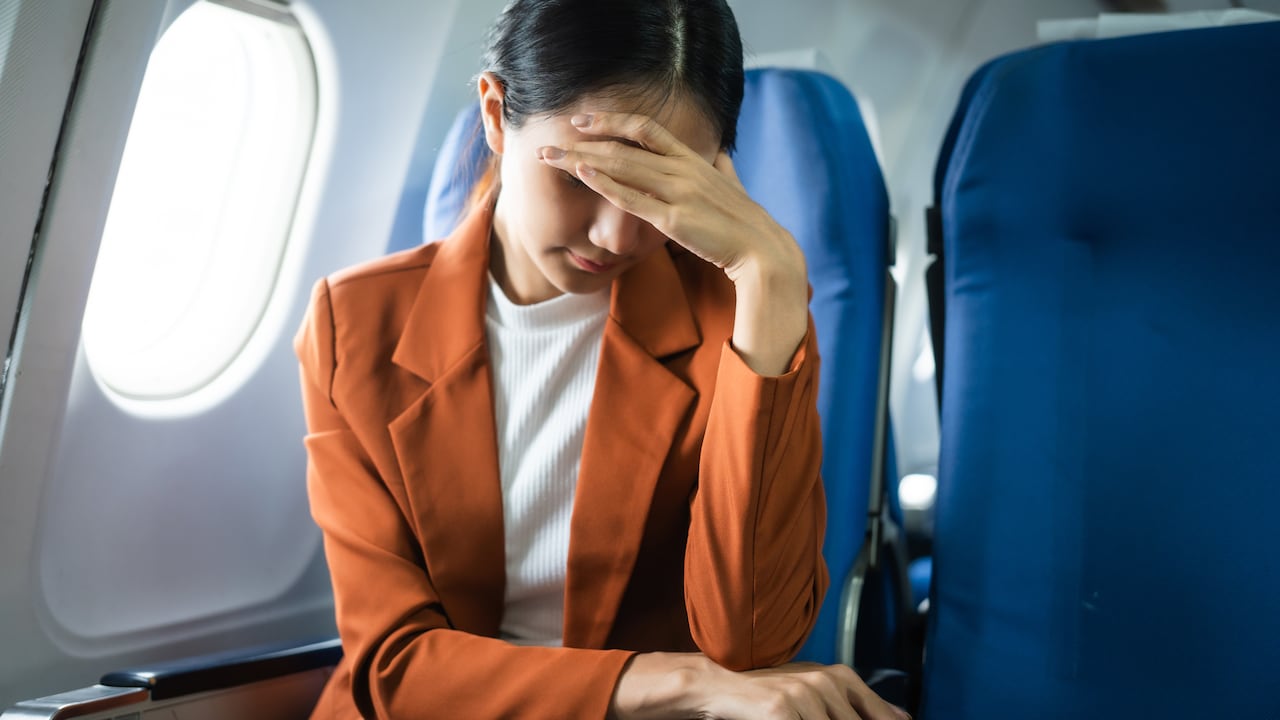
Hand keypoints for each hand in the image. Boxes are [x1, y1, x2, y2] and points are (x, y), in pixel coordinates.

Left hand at [538, 112, 808, 375]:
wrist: (762, 250)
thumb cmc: (745, 223)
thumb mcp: (732, 186)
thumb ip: (722, 168)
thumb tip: (721, 154)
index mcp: (694, 159)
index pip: (647, 128)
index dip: (612, 120)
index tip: (583, 120)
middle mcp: (683, 168)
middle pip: (624, 145)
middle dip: (583, 141)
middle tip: (551, 140)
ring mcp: (679, 192)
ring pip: (622, 166)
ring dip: (582, 160)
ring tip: (552, 157)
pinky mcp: (675, 219)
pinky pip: (633, 198)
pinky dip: (606, 184)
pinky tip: (583, 175)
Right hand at [610, 653, 910, 719]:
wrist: (716, 684)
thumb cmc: (766, 693)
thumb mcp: (815, 691)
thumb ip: (860, 704)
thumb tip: (904, 718)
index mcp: (842, 678)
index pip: (881, 716)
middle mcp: (829, 683)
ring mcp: (807, 696)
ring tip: (792, 719)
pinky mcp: (784, 710)